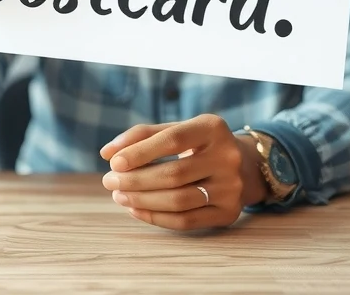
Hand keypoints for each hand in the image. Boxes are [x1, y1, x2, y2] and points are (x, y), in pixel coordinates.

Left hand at [98, 114, 267, 230]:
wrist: (242, 165)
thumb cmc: (196, 145)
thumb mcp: (175, 130)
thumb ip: (141, 136)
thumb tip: (107, 154)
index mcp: (213, 128)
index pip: (172, 140)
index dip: (140, 152)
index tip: (113, 162)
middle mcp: (228, 157)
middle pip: (174, 174)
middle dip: (135, 180)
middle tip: (110, 182)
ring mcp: (232, 188)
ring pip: (179, 201)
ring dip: (142, 200)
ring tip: (119, 196)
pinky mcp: (230, 212)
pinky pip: (187, 221)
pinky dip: (156, 217)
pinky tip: (135, 210)